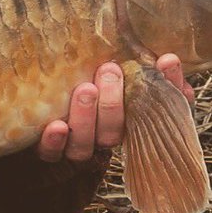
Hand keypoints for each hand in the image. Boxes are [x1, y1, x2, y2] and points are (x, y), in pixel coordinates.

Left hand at [37, 54, 192, 162]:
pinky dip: (53, 142)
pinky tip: (56, 126)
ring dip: (86, 117)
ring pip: (83, 144)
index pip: (152, 114)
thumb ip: (141, 71)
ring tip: (86, 89)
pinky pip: (51, 153)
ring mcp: (74, 147)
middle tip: (110, 70)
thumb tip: (169, 59)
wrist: (43, 115)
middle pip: (112, 132)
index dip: (164, 91)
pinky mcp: (47, 151)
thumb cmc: (87, 90)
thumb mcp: (113, 77)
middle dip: (113, 102)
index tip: (165, 61)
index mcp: (124, 122)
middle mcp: (101, 139)